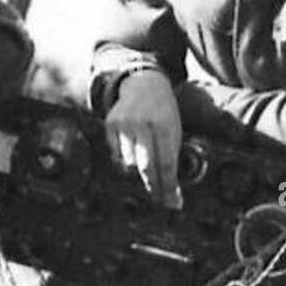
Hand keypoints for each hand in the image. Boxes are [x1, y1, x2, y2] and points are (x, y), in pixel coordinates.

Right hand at [105, 70, 183, 208]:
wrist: (143, 84)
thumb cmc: (164, 111)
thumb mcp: (175, 128)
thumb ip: (173, 155)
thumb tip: (174, 192)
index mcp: (164, 123)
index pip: (166, 162)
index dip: (169, 185)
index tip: (173, 202)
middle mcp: (142, 123)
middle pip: (146, 166)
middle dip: (154, 186)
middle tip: (161, 199)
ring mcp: (124, 123)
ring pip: (128, 165)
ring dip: (138, 175)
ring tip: (148, 175)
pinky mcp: (110, 125)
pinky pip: (116, 156)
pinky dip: (125, 163)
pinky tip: (133, 159)